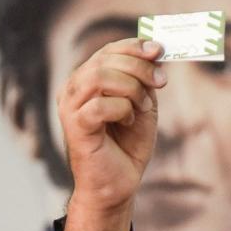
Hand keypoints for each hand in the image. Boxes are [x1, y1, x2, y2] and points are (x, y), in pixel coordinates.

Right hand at [56, 37, 165, 230]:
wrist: (118, 183)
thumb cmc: (127, 145)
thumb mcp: (143, 104)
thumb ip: (145, 78)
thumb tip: (156, 50)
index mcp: (88, 80)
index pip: (108, 50)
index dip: (135, 46)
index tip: (160, 51)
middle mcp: (74, 89)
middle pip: (105, 59)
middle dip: (140, 67)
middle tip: (161, 82)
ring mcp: (70, 107)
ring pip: (100, 76)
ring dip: (131, 88)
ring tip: (142, 107)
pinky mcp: (74, 126)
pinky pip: (100, 105)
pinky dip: (122, 110)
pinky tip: (127, 122)